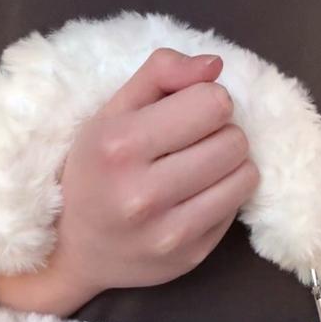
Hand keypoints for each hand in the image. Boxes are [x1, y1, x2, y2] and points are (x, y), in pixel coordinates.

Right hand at [0, 48, 259, 314]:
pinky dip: (224, 196)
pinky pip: (236, 208)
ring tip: (200, 168)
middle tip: (194, 144)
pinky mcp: (191, 256)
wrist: (75, 250)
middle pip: (234, 140)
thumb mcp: (111, 112)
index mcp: (120, 146)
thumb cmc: (95, 171)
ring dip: (230, 165)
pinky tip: (195, 197)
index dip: (206, 101)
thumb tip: (215, 65)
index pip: (212, 104)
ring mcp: (169, 233)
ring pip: (245, 175)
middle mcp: (143, 194)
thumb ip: (160, 74)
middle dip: (220, 133)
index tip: (188, 113)